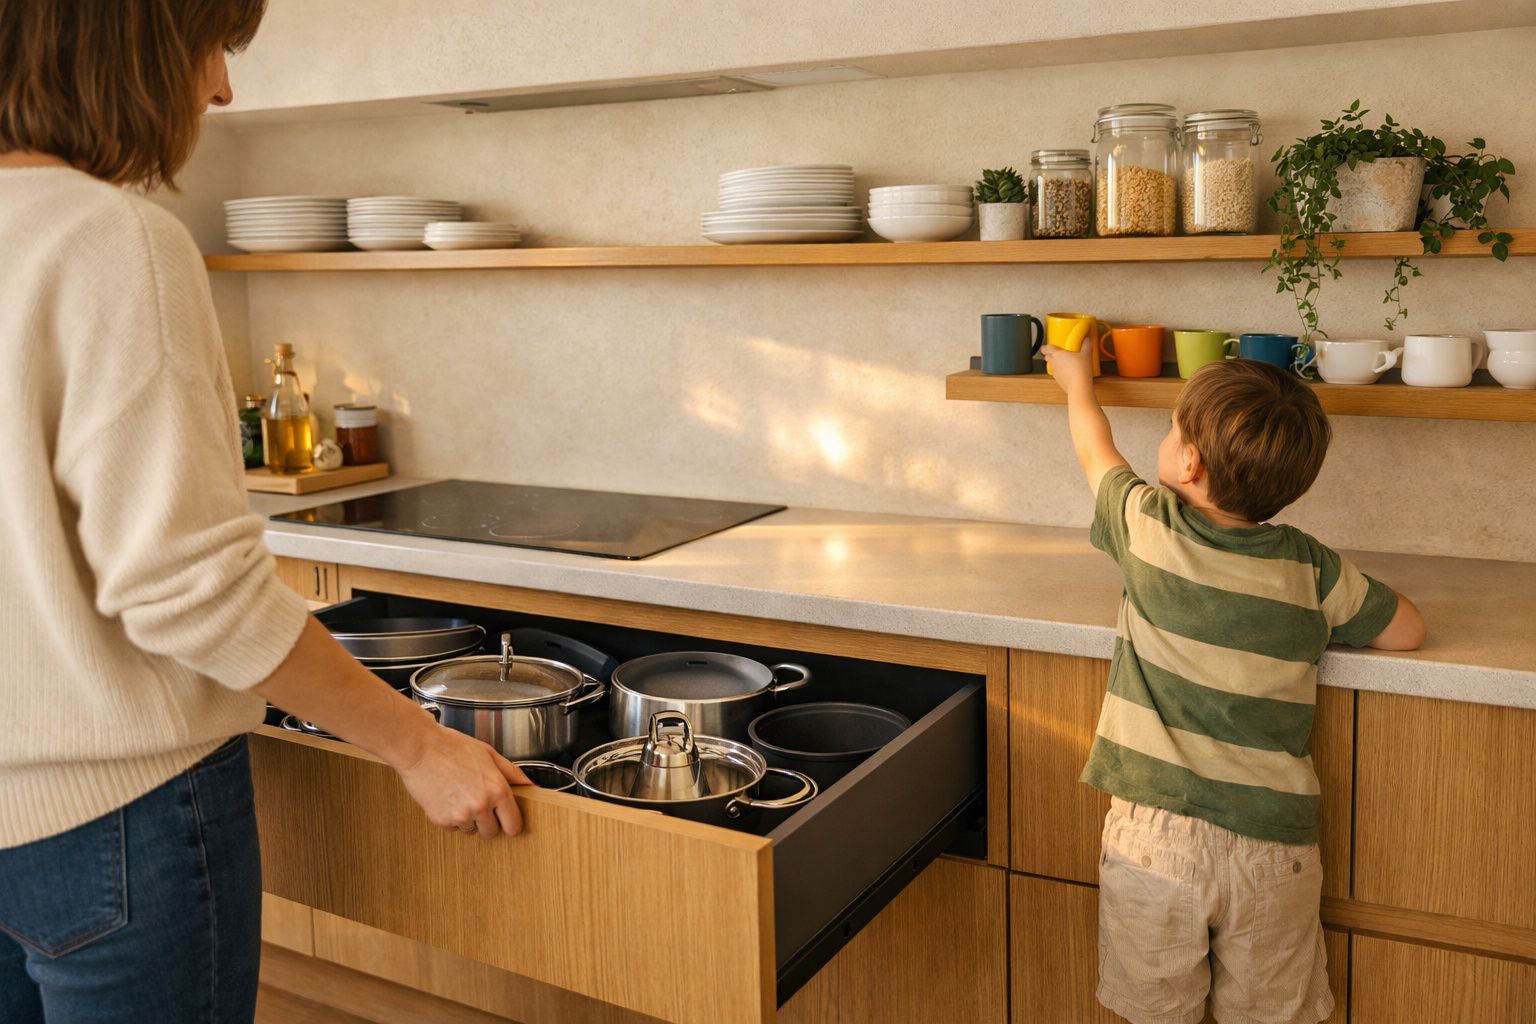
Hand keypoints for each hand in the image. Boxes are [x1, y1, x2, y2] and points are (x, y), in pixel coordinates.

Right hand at [394, 725, 531, 838]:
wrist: (420, 749)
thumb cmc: (453, 747)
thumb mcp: (489, 754)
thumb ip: (512, 773)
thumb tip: (530, 787)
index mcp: (497, 790)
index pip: (514, 825)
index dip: (510, 823)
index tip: (506, 820)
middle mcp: (481, 806)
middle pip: (492, 833)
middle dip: (488, 822)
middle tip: (480, 804)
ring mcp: (461, 815)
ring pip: (471, 830)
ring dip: (468, 819)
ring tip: (459, 794)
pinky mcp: (441, 821)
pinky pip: (453, 828)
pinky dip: (451, 818)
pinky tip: (446, 798)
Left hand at [1041, 342, 1093, 393]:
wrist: (1079, 386)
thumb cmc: (1081, 369)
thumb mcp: (1086, 354)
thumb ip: (1086, 345)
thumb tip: (1087, 339)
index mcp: (1058, 354)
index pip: (1047, 348)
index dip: (1046, 347)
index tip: (1046, 346)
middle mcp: (1054, 363)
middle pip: (1047, 357)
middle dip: (1048, 355)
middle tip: (1053, 353)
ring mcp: (1055, 373)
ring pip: (1051, 366)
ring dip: (1054, 364)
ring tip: (1061, 363)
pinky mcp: (1058, 381)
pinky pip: (1057, 375)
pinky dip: (1060, 373)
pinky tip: (1067, 373)